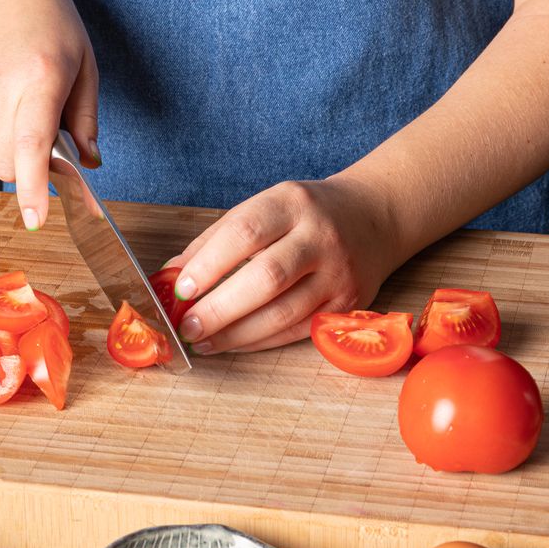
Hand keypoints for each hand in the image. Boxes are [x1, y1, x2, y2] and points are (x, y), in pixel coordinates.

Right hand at [0, 0, 99, 229]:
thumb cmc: (48, 20)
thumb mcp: (84, 63)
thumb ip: (85, 120)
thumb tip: (89, 165)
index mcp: (40, 74)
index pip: (31, 143)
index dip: (35, 185)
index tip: (36, 217)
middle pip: (7, 162)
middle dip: (30, 171)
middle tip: (54, 150)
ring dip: (13, 146)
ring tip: (25, 100)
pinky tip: (5, 92)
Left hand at [162, 177, 401, 353]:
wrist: (375, 216)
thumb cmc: (307, 214)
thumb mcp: (266, 207)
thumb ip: (219, 238)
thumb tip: (173, 276)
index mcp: (292, 204)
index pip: (245, 233)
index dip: (208, 265)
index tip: (180, 289)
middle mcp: (320, 238)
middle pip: (266, 278)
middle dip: (219, 308)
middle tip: (187, 326)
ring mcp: (338, 274)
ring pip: (283, 313)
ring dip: (236, 334)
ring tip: (202, 341)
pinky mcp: (348, 305)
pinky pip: (297, 331)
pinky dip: (259, 342)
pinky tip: (232, 343)